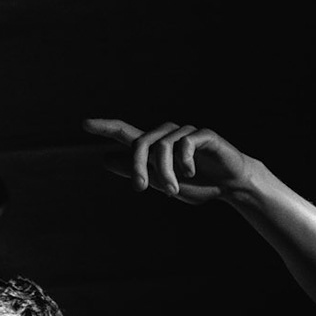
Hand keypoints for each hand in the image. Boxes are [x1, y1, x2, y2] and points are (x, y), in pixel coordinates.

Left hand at [83, 118, 258, 204]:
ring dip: (164, 172)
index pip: (126, 132)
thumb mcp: (160, 182)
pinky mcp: (205, 135)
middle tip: (139, 189)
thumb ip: (135, 170)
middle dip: (137, 167)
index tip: (84, 124)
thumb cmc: (197, 184)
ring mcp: (186, 133)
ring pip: (162, 145)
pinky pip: (186, 143)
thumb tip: (105, 158)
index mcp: (155, 147)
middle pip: (140, 142)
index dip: (106, 127)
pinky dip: (184, 161)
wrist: (231, 186)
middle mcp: (168, 136)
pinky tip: (190, 172)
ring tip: (173, 191)